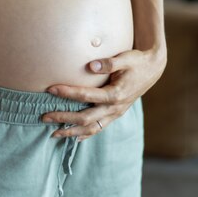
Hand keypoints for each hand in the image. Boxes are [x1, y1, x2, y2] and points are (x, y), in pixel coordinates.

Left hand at [41, 47, 166, 140]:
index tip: (51, 89)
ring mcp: (116, 113)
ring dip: (71, 132)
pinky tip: (73, 138)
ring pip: (91, 129)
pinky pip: (99, 128)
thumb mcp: (126, 58)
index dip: (67, 93)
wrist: (153, 69)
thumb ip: (109, 63)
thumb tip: (91, 65)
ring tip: (53, 134)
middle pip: (85, 118)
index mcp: (115, 94)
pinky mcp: (116, 114)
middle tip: (44, 117)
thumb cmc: (137, 61)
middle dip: (63, 119)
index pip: (86, 96)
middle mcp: (115, 108)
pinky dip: (86, 135)